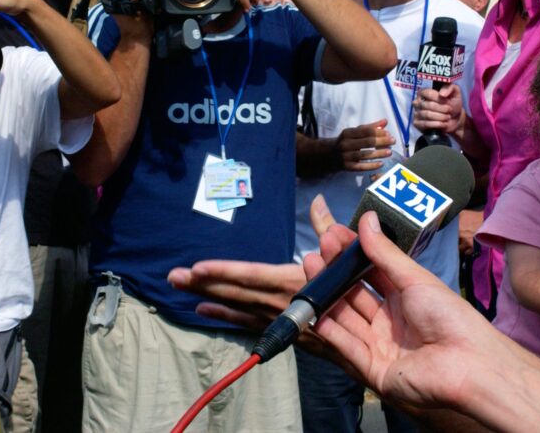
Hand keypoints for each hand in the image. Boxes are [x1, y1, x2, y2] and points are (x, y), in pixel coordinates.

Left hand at [168, 194, 338, 352]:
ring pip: (236, 308)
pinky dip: (223, 316)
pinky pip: (245, 323)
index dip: (223, 272)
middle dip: (203, 284)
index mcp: (293, 282)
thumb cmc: (355, 291)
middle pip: (235, 293)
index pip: (251, 275)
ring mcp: (277, 320)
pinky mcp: (278, 332)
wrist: (366, 338)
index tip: (197, 267)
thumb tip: (318, 201)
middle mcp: (280, 303)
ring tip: (180, 288)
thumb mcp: (343, 256)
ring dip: (206, 297)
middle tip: (173, 276)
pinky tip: (202, 310)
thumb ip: (327, 228)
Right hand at [305, 210, 498, 409]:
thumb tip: (367, 218)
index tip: (333, 236)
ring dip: (327, 297)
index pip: (370, 273)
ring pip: (347, 319)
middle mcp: (390, 321)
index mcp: (405, 298)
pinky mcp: (375, 370)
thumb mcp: (414, 278)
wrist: (470, 363)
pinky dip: (331, 330)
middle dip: (334, 274)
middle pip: (354, 296)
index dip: (351, 256)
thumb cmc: (450, 316)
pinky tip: (315, 311)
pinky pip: (349, 347)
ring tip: (311, 271)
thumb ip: (385, 253)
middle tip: (316, 252)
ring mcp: (381, 346)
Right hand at [335, 119, 395, 171]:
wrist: (329, 155)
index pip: (365, 131)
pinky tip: (381, 164)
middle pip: (367, 142)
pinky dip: (371, 166)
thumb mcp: (355, 132)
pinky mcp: (346, 167)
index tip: (389, 134)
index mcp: (347, 133)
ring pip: (365, 155)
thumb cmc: (347, 141)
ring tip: (389, 152)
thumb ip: (370, 127)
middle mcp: (345, 144)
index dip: (378, 132)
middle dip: (381, 141)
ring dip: (378, 153)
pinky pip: (361, 167)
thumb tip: (385, 122)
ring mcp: (345, 156)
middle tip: (393, 141)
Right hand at [412, 84, 464, 134]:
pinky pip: (425, 124)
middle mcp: (417, 102)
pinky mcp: (417, 123)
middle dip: (442, 109)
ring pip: (427, 115)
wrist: (455, 118)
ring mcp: (416, 113)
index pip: (428, 93)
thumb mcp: (455, 92)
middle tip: (449, 110)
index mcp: (424, 92)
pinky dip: (437, 124)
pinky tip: (444, 124)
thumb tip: (441, 94)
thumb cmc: (452, 104)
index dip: (439, 99)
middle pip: (428, 105)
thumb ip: (449, 88)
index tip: (448, 102)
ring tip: (448, 117)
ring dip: (441, 117)